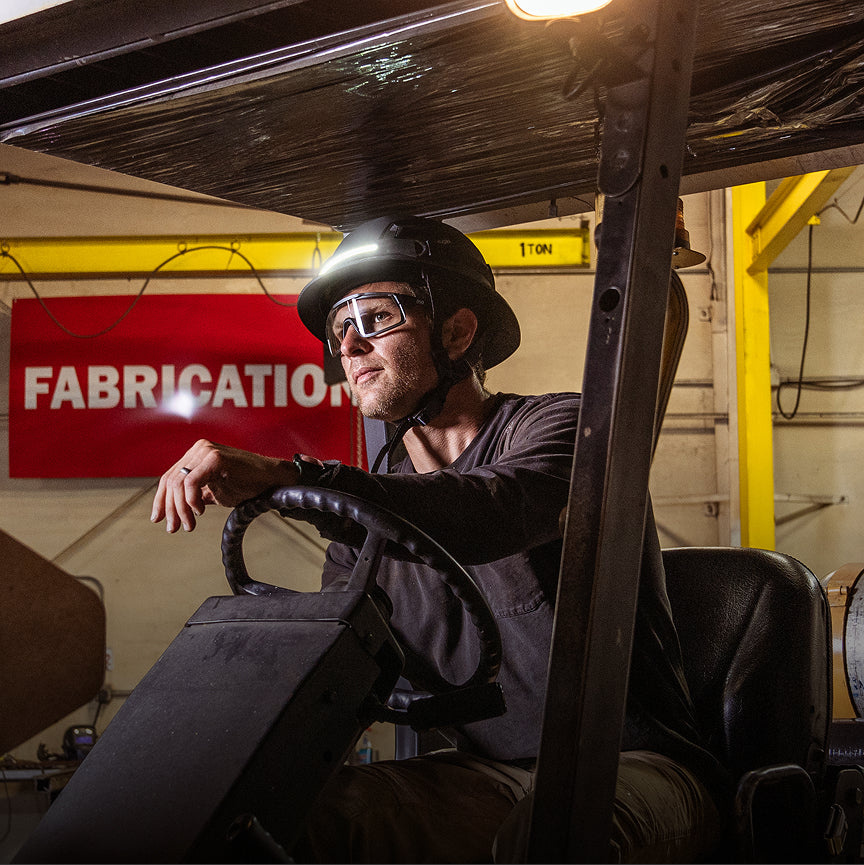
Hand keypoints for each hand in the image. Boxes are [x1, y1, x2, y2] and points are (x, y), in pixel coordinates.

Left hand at [150, 439, 298, 532]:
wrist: (271, 480)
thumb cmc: (247, 484)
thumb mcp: (214, 491)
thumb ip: (195, 495)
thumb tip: (175, 509)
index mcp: (196, 455)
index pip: (169, 478)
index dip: (161, 501)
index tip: (159, 519)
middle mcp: (199, 449)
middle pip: (170, 481)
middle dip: (169, 509)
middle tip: (174, 528)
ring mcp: (206, 451)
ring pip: (178, 483)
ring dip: (181, 509)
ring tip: (189, 525)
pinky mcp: (215, 458)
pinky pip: (191, 482)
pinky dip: (191, 501)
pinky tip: (200, 511)